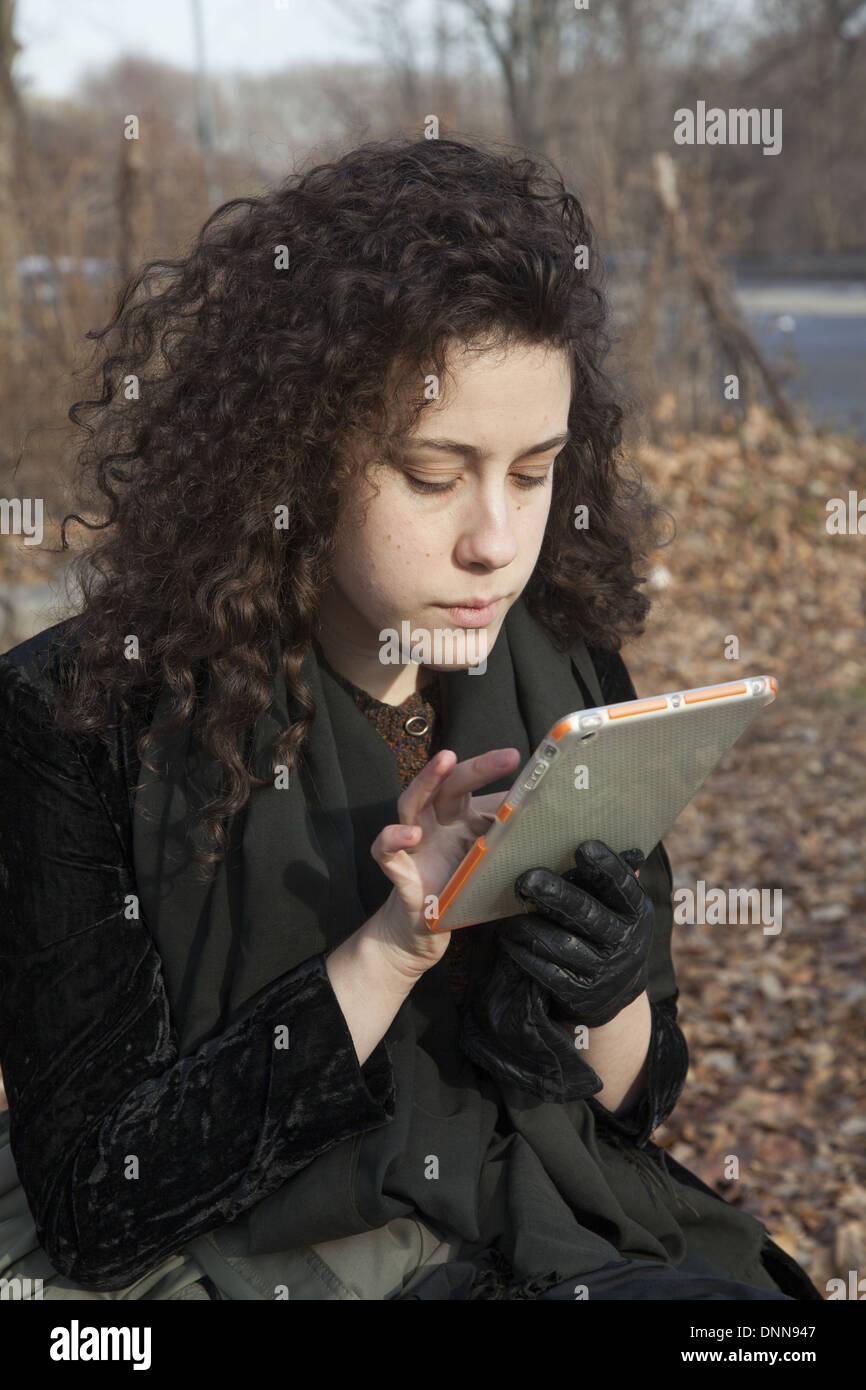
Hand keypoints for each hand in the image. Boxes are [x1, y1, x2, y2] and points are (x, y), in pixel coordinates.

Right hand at [364, 746, 520, 978]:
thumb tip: (546, 816)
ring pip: (411, 801)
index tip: (518, 758)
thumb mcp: (488, 857)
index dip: (493, 768)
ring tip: (445, 762)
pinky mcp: (398, 868)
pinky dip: (394, 837)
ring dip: (427, 779)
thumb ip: (508, 835)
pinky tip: (411, 833)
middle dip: (474, 767)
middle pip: (448, 785)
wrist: (425, 928)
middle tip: (502, 757)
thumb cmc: (456, 884)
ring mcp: (414, 842)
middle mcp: (435, 822)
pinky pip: (385, 849)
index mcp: (457, 816)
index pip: (473, 784)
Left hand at [496, 841, 652, 1028]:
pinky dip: (525, 954)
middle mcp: (624, 941)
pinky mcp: (580, 994)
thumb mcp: (619, 906)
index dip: (606, 867)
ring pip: (562, 945)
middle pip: (588, 914)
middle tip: (528, 878)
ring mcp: (604, 970)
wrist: (613, 990)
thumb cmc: (607, 929)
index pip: (623, 886)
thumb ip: (608, 877)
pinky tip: (510, 940)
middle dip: (557, 895)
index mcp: (636, 912)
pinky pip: (547, 972)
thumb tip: (592, 836)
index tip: (583, 848)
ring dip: (531, 926)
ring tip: (510, 914)